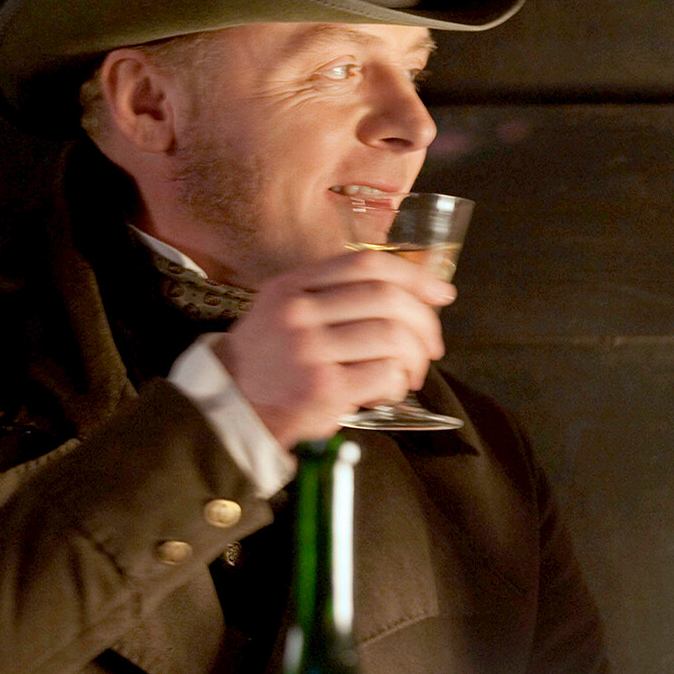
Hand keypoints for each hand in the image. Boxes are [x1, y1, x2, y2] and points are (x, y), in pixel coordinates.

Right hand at [214, 251, 455, 446]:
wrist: (231, 408)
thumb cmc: (272, 361)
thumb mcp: (287, 311)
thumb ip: (335, 296)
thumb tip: (412, 292)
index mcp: (293, 286)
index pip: (367, 265)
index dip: (414, 275)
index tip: (442, 293)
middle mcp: (299, 312)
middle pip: (387, 299)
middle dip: (424, 322)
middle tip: (432, 346)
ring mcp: (309, 350)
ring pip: (392, 337)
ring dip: (415, 358)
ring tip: (411, 373)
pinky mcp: (323, 388)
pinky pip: (384, 374)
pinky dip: (398, 383)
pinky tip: (389, 390)